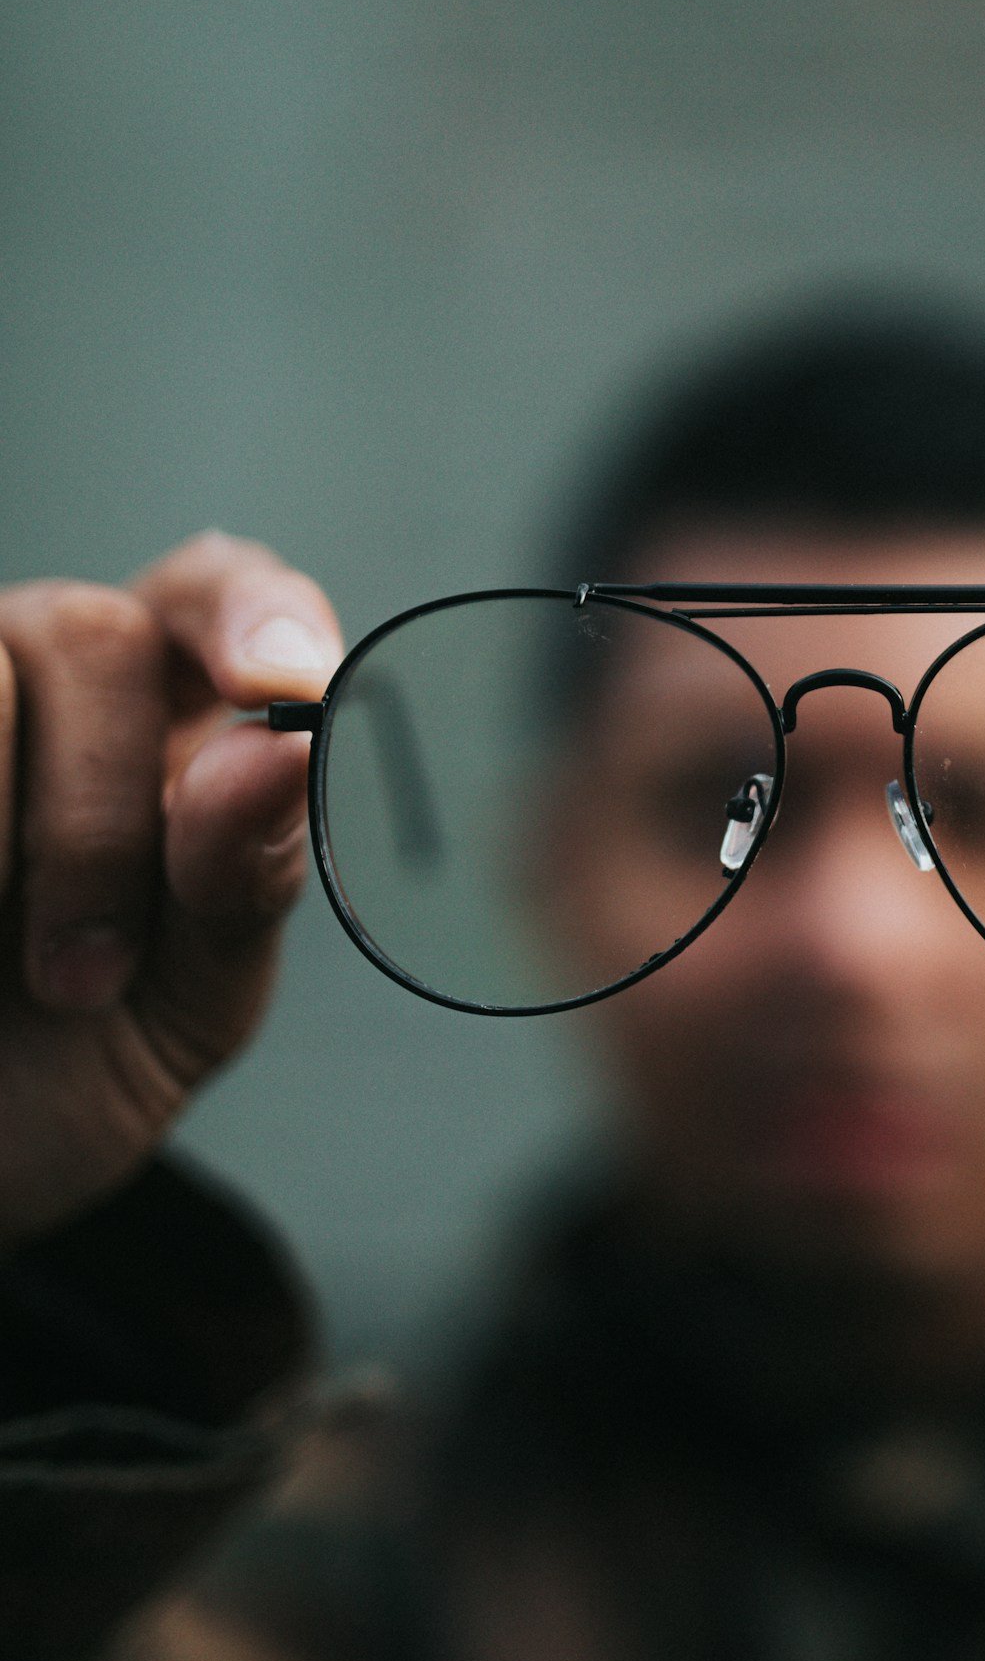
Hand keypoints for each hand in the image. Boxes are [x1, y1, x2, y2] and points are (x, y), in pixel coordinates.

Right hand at [0, 533, 340, 1249]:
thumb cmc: (68, 1070)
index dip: (251, 612)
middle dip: (101, 812)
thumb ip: (244, 877)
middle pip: (92, 633)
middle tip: (86, 975)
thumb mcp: (188, 999)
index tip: (282, 686)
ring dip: (17, 840)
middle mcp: (37, 680)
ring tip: (18, 982)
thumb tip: (278, 749)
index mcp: (162, 718)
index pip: (215, 591)